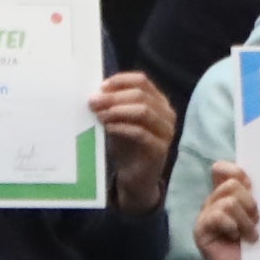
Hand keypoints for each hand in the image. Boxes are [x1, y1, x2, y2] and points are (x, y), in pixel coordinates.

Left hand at [92, 73, 177, 211]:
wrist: (134, 178)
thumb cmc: (126, 146)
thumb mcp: (118, 121)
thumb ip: (112, 106)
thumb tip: (96, 92)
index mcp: (158, 102)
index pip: (142, 81)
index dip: (120, 81)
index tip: (100, 87)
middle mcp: (167, 114)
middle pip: (141, 95)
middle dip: (114, 97)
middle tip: (93, 102)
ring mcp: (166, 132)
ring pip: (143, 111)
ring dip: (117, 110)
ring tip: (99, 114)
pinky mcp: (160, 149)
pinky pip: (141, 133)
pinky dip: (122, 127)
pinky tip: (108, 127)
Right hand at [195, 160, 259, 259]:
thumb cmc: (258, 246)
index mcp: (231, 195)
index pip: (223, 169)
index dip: (235, 170)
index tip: (251, 185)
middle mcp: (216, 201)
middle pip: (231, 183)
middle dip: (250, 201)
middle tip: (257, 220)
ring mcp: (207, 214)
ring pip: (228, 201)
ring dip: (245, 220)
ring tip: (251, 236)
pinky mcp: (201, 229)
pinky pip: (216, 216)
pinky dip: (231, 226)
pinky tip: (236, 237)